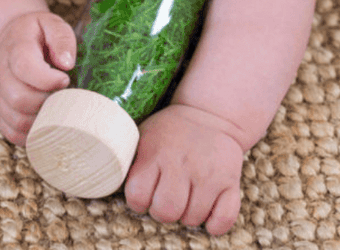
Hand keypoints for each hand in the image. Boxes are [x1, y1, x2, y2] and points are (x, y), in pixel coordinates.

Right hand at [0, 11, 75, 144]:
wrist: (12, 39)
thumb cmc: (38, 33)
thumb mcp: (52, 23)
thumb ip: (61, 38)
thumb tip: (67, 63)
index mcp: (16, 47)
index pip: (24, 67)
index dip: (46, 79)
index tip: (65, 79)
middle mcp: (2, 72)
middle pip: (18, 98)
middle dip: (46, 102)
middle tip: (63, 96)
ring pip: (15, 120)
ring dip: (41, 120)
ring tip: (57, 108)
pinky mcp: (1, 110)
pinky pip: (11, 132)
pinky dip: (30, 134)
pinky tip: (46, 122)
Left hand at [125, 104, 244, 235]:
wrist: (210, 115)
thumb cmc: (170, 132)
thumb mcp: (145, 135)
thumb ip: (131, 160)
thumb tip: (108, 180)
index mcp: (156, 152)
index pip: (137, 195)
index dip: (138, 201)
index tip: (145, 193)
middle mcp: (182, 163)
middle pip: (166, 211)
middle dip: (163, 212)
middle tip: (167, 199)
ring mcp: (208, 173)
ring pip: (192, 218)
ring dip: (187, 215)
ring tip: (187, 198)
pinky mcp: (231, 181)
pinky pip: (223, 219)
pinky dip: (214, 224)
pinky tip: (207, 211)